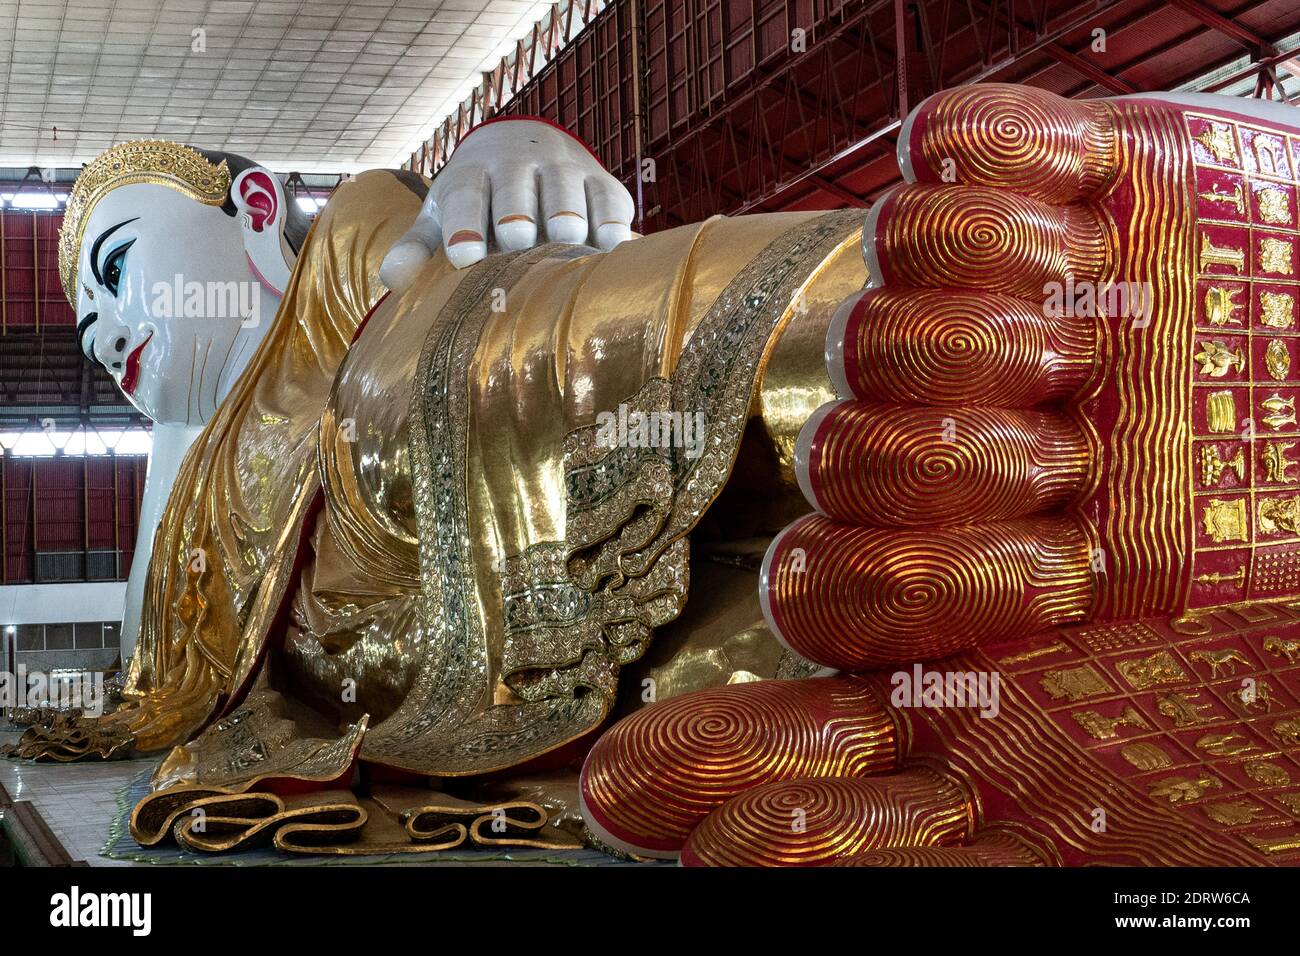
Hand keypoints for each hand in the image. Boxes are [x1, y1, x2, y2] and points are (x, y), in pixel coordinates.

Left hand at [380, 117, 634, 290]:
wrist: (528, 146)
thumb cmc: (478, 199)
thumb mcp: (443, 216)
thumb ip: (418, 247)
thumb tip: (391, 281)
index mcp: (472, 175)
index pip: (465, 196)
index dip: (464, 224)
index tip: (464, 255)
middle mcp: (519, 166)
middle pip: (517, 191)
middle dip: (517, 215)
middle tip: (517, 242)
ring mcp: (565, 172)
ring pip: (567, 193)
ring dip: (566, 218)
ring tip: (566, 247)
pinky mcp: (604, 186)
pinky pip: (611, 205)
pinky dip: (612, 228)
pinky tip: (610, 252)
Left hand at [580, 84, 1299, 864]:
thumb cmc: (1268, 672)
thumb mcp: (1102, 787)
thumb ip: (895, 828)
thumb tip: (696, 838)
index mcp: (960, 584)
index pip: (823, 583)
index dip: (889, 588)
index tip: (1037, 598)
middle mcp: (970, 452)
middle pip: (846, 439)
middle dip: (951, 471)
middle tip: (1076, 488)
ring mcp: (1022, 319)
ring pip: (889, 297)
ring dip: (981, 337)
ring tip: (1092, 362)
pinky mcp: (1092, 193)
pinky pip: (964, 146)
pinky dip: (992, 160)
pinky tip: (1062, 213)